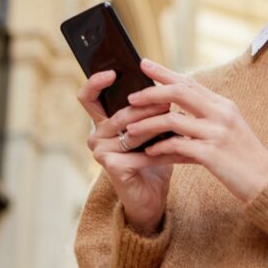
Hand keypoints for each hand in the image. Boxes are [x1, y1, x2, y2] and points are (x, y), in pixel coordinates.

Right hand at [77, 70, 171, 235]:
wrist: (152, 195)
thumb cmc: (152, 158)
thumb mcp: (151, 127)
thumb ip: (149, 106)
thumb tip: (164, 77)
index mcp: (102, 121)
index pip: (89, 96)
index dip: (96, 82)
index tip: (114, 71)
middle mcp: (96, 135)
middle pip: (119, 112)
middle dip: (147, 106)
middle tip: (169, 100)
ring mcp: (100, 151)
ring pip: (131, 130)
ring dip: (157, 125)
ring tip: (178, 119)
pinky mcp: (111, 166)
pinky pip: (138, 152)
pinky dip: (160, 149)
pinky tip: (178, 148)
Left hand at [124, 59, 267, 202]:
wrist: (267, 183)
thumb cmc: (243, 158)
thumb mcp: (226, 131)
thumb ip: (203, 119)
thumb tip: (173, 114)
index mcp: (223, 105)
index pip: (189, 82)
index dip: (165, 72)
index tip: (144, 63)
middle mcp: (221, 113)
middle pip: (179, 92)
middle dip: (151, 92)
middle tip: (131, 97)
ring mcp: (217, 133)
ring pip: (173, 119)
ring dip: (147, 124)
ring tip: (130, 130)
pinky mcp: (212, 154)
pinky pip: (177, 146)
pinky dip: (160, 147)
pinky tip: (148, 153)